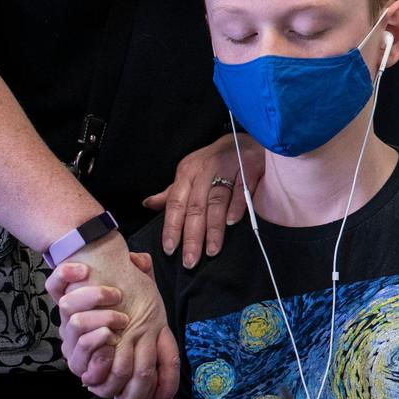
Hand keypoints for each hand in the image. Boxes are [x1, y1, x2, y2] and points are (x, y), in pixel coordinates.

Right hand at [47, 252, 155, 386]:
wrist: (133, 363)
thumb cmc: (132, 325)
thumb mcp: (139, 297)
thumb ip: (139, 275)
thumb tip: (138, 258)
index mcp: (77, 304)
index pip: (55, 284)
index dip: (64, 274)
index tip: (85, 269)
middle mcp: (68, 322)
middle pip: (67, 302)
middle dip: (94, 295)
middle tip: (118, 296)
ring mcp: (71, 343)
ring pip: (75, 323)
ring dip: (103, 319)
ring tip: (123, 321)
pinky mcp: (78, 364)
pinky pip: (82, 351)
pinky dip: (100, 343)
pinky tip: (114, 340)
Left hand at [143, 132, 264, 267]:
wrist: (246, 138)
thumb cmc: (216, 160)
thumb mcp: (191, 171)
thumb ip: (172, 192)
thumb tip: (148, 204)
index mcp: (188, 172)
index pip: (176, 203)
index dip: (172, 226)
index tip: (170, 248)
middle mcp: (205, 171)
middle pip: (196, 207)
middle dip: (192, 235)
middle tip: (190, 260)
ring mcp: (228, 169)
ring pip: (217, 201)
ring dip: (214, 228)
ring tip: (212, 251)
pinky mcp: (249, 168)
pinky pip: (242, 190)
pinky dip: (237, 206)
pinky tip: (232, 223)